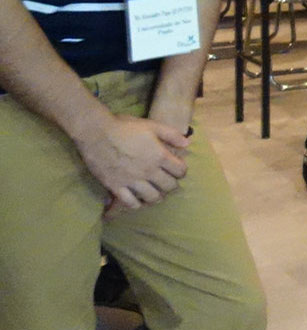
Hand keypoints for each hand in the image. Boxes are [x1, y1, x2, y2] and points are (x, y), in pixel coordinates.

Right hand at [73, 113, 190, 214]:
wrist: (95, 132)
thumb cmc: (124, 126)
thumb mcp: (152, 125)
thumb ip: (172, 135)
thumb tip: (187, 144)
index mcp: (159, 156)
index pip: (180, 171)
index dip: (181, 171)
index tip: (177, 170)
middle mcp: (148, 171)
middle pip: (169, 186)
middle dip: (171, 185)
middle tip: (167, 182)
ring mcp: (132, 180)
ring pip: (152, 198)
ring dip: (157, 197)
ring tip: (155, 192)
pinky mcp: (115, 186)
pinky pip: (130, 203)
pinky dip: (137, 204)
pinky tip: (138, 200)